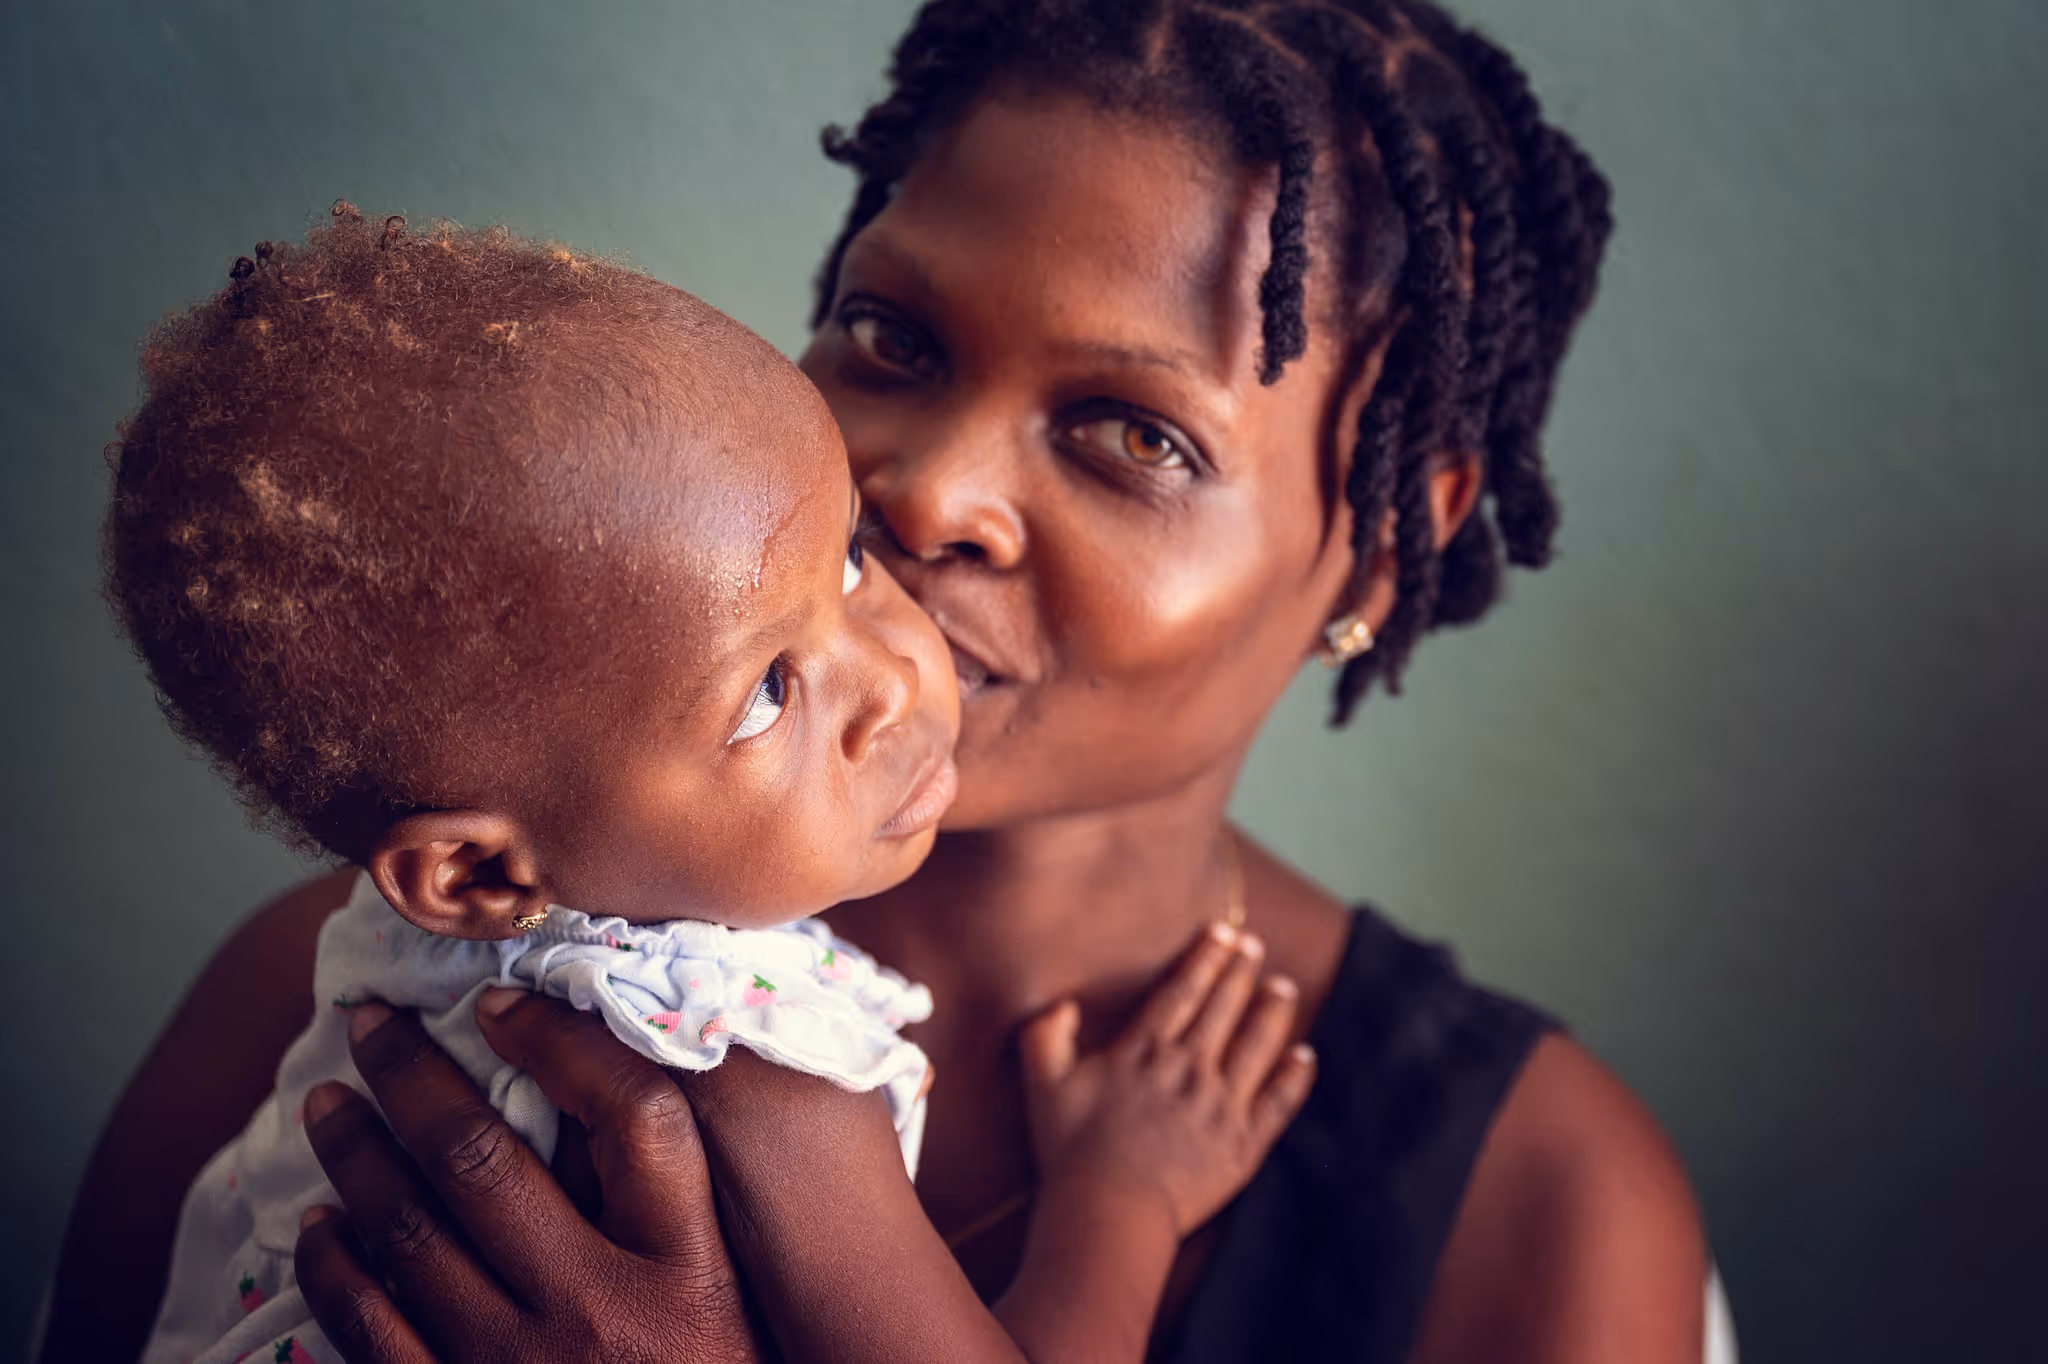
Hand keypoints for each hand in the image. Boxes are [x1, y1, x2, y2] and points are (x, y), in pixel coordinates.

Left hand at [293, 991, 758, 1363]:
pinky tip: (321, 1227)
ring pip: (409, 1235)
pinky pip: (371, 1333)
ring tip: (329, 1104)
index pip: (636, 1115)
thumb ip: (681, 1204)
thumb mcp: (730, 1294)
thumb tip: (604, 1080)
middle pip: (485, 1160)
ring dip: (355, 1157)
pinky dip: (335, 1269)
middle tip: (367, 1020)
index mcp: (692, 1266)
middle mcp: (604, 1310)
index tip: (501, 1002)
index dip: (560, 1041)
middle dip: (411, 1076)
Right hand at [1017, 923, 1315, 1237]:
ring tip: (1284, 986)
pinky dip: (1294, 1078)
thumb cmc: (1070, 1153)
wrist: (1111, 1212)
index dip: (1204, 958)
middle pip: (1223, 1009)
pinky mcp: (1242, 1145)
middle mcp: (1189, 1068)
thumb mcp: (1043, 1087)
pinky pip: (1277, 1103)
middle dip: (1241, 971)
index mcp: (1145, 1051)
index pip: (1182, 992)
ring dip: (1272, 1011)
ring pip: (1256, 1045)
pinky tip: (1306, 1056)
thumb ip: (1044, 1038)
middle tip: (1255, 945)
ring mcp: (1221, 1106)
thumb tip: (1061, 1004)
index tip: (1222, 931)